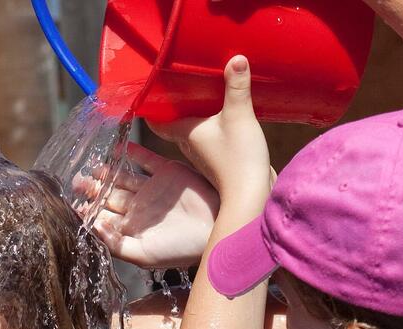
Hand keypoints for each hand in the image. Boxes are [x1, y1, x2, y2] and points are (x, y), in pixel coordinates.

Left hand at [74, 143, 218, 268]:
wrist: (216, 230)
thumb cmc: (181, 250)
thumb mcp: (144, 255)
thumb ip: (116, 243)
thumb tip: (92, 226)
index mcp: (133, 226)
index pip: (105, 215)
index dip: (89, 209)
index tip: (74, 203)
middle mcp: (140, 206)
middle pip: (110, 194)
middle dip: (92, 188)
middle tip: (76, 181)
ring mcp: (153, 188)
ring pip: (123, 177)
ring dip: (106, 171)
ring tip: (92, 167)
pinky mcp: (167, 172)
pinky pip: (145, 159)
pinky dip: (131, 152)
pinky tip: (116, 149)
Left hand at [148, 56, 269, 200]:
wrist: (253, 196)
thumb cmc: (237, 160)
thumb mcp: (238, 116)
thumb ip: (237, 87)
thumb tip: (237, 59)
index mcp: (183, 132)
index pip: (156, 117)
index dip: (150, 102)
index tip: (149, 84)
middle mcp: (189, 143)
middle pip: (174, 119)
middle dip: (174, 101)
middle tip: (178, 78)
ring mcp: (204, 152)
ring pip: (193, 127)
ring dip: (194, 112)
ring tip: (200, 89)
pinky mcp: (220, 158)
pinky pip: (210, 135)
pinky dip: (212, 122)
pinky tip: (223, 112)